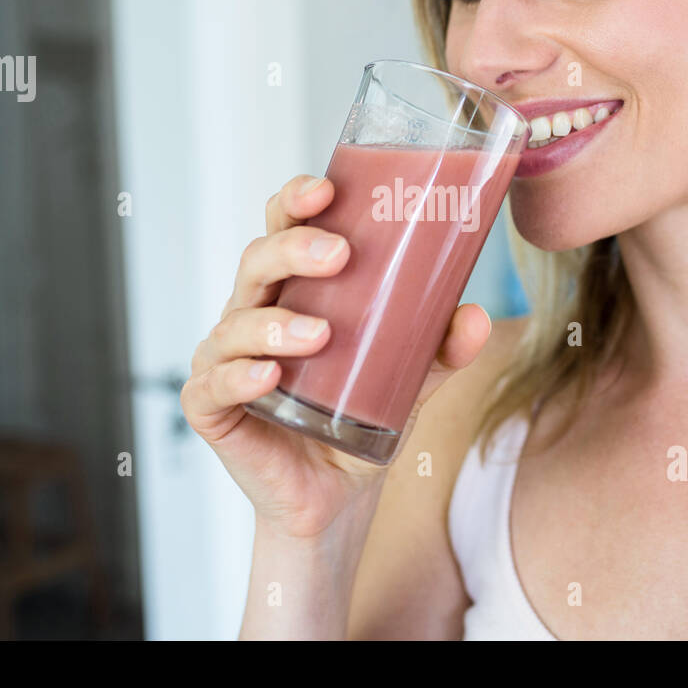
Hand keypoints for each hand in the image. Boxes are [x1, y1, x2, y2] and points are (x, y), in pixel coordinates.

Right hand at [180, 173, 491, 539]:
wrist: (335, 498)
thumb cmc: (359, 419)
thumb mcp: (411, 378)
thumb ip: (442, 347)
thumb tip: (476, 315)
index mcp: (292, 290)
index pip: (283, 228)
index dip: (295, 200)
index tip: (325, 188)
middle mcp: (253, 314)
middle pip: (257, 261)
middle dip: (293, 249)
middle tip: (338, 254)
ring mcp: (225, 360)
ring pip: (236, 323)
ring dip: (276, 323)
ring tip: (320, 334)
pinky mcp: (212, 408)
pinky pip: (213, 384)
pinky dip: (240, 376)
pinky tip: (269, 376)